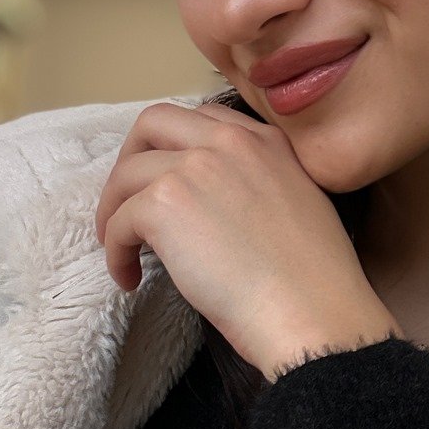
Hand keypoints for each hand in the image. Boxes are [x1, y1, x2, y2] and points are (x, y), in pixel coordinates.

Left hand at [94, 100, 401, 379]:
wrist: (311, 311)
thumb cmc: (313, 281)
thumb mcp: (301, 205)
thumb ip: (259, 185)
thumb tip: (213, 207)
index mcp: (266, 141)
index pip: (204, 118)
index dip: (175, 147)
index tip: (168, 180)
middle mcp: (228, 141)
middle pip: (154, 122)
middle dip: (131, 158)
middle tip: (129, 201)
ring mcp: (193, 168)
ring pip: (127, 174)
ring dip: (115, 211)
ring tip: (123, 249)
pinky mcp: (164, 204)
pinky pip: (118, 220)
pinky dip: (116, 251)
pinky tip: (130, 278)